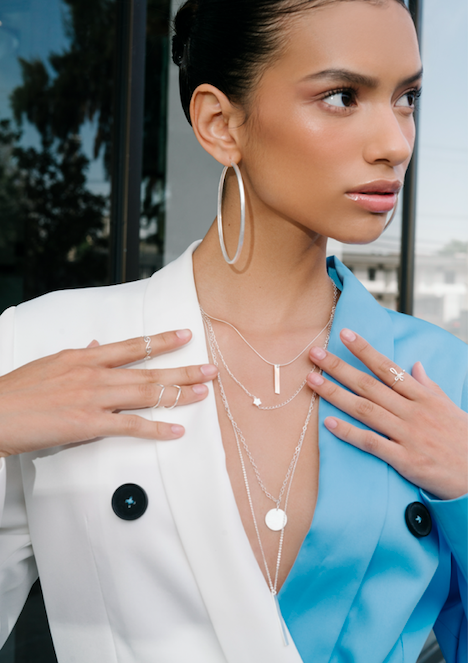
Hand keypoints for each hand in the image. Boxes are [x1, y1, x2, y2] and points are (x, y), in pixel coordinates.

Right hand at [0, 330, 217, 456]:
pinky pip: (130, 426)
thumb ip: (81, 354)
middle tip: (209, 368)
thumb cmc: (18, 391)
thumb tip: (98, 343)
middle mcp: (94, 373)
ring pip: (146, 393)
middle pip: (149, 370)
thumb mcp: (51, 363)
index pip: (133, 345)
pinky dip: (155, 428)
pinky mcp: (88, 424)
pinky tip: (175, 430)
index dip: (162, 340)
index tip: (185, 336)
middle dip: (183, 369)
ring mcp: (93, 398)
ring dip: (178, 393)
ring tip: (202, 393)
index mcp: (84, 356)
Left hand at [306, 329, 467, 499]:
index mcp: (423, 397)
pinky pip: (373, 443)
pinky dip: (350, 433)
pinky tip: (329, 423)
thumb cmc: (464, 440)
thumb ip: (428, 386)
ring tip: (312, 381)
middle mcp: (413, 412)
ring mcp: (408, 435)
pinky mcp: (406, 460)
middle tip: (314, 354)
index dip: (365, 350)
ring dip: (335, 394)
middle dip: (339, 367)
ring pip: (365, 410)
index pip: (389, 368)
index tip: (344, 334)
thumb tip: (415, 366)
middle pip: (369, 385)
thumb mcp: (450, 407)